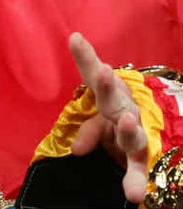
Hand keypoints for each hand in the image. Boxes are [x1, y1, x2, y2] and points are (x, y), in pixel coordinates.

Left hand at [68, 32, 148, 202]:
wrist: (158, 138)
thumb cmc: (120, 122)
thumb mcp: (102, 120)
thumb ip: (89, 128)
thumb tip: (76, 149)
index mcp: (112, 97)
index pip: (94, 76)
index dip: (85, 58)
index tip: (75, 39)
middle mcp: (127, 110)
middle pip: (115, 99)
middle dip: (109, 86)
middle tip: (105, 72)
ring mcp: (137, 132)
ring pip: (132, 132)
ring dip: (129, 128)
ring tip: (128, 122)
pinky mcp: (142, 157)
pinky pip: (139, 170)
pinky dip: (136, 181)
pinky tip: (134, 195)